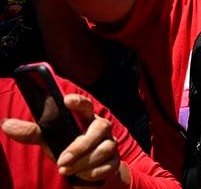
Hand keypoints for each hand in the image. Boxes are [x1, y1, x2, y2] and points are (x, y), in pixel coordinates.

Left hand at [1, 93, 127, 184]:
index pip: (85, 105)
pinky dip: (94, 172)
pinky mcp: (114, 160)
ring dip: (84, 162)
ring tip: (65, 170)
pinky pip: (109, 165)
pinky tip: (83, 175)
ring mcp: (110, 143)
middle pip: (100, 128)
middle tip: (62, 160)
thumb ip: (31, 132)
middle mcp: (100, 128)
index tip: (67, 100)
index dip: (78, 102)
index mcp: (85, 118)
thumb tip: (5, 124)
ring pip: (104, 148)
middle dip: (80, 146)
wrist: (87, 171)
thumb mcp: (49, 139)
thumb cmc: (67, 148)